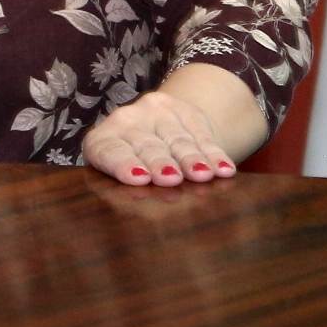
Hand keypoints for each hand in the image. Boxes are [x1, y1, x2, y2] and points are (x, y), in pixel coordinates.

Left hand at [82, 86, 238, 186]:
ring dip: (192, 159)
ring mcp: (156, 112)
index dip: (124, 164)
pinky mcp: (185, 111)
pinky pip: (202, 135)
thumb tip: (146, 215)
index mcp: (101, 141)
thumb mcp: (117, 178)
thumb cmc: (128, 170)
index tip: (140, 178)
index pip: (110, 151)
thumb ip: (125, 191)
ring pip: (177, 139)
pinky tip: (224, 169)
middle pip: (147, 145)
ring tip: (202, 174)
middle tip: (171, 179)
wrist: (152, 130)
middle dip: (161, 162)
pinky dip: (215, 154)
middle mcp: (127, 120)